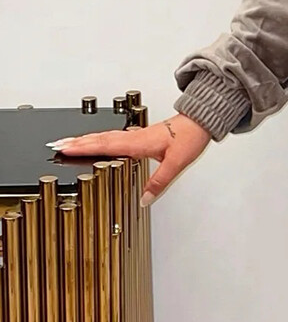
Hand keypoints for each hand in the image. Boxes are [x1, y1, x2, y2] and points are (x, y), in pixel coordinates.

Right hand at [46, 114, 211, 204]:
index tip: (64, 149)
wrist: (199, 121)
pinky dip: (98, 139)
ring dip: (84, 140)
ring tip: (66, 143)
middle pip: (98, 139)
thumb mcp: (176, 164)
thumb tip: (145, 199)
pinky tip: (94, 142)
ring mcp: (135, 135)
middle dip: (76, 142)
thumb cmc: (189, 138)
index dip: (84, 148)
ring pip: (104, 137)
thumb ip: (159, 183)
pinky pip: (113, 137)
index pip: (105, 145)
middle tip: (55, 145)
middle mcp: (133, 137)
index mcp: (138, 143)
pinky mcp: (139, 136)